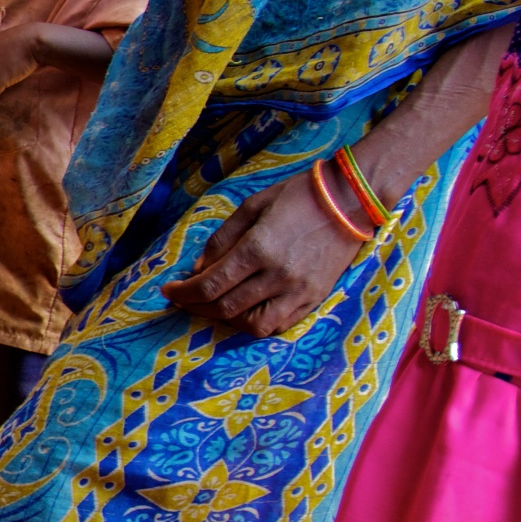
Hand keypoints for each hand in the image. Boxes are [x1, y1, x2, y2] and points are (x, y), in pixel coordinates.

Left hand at [160, 173, 364, 335]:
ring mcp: (300, 291)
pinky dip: (257, 324)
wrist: (351, 198)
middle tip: (184, 300)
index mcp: (258, 249)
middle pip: (226, 308)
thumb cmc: (297, 196)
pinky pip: (281, 325)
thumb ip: (221, 241)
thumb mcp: (251, 207)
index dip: (184, 293)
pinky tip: (244, 311)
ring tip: (213, 307)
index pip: (210, 285)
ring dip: (226, 321)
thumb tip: (199, 271)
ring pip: (253, 325)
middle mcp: (278, 275)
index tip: (169, 291)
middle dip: (197, 307)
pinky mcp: (316, 298)